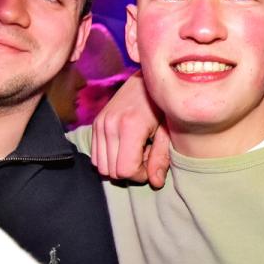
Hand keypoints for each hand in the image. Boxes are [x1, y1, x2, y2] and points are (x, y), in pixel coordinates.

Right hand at [91, 72, 170, 186]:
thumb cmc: (162, 105)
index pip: (125, 170)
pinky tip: (126, 147)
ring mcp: (100, 124)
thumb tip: (155, 183)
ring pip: (101, 167)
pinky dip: (110, 158)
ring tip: (136, 151)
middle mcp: (110, 125)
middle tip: (146, 155)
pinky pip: (96, 156)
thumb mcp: (168, 131)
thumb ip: (161, 157)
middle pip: (112, 172)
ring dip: (119, 165)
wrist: (146, 79)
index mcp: (130, 126)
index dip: (140, 174)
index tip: (152, 162)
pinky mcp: (95, 124)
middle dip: (130, 171)